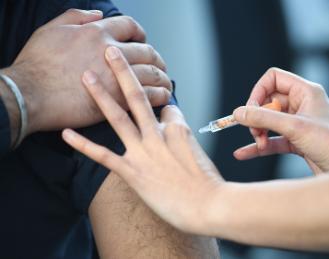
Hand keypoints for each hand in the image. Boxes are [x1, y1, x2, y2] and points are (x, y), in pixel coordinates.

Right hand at [1, 9, 170, 138]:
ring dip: (163, 78)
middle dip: (157, 58)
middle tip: (159, 65)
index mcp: (96, 33)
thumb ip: (76, 17)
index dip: (140, 33)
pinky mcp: (118, 99)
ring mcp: (116, 77)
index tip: (142, 41)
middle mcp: (111, 52)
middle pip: (147, 52)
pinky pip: (150, 95)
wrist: (30, 95)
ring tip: (166, 83)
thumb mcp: (51, 30)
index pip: (129, 26)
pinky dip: (160, 95)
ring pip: (152, 73)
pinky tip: (163, 97)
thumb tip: (98, 14)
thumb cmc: (36, 65)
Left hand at [62, 46, 222, 233]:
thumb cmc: (208, 183)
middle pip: (139, 96)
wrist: (209, 205)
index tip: (159, 108)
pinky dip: (83, 144)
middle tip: (111, 52)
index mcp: (179, 129)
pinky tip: (67, 134)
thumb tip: (174, 129)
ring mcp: (144, 152)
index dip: (161, 105)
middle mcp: (159, 135)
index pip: (166, 108)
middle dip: (123, 70)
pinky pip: (103, 155)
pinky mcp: (133, 172)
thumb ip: (184, 138)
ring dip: (101, 95)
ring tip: (86, 76)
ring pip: (119, 117)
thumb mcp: (201, 153)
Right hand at [233, 68, 328, 173]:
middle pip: (267, 102)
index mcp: (306, 92)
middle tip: (255, 130)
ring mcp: (298, 123)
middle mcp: (301, 105)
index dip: (258, 91)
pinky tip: (243, 154)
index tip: (251, 110)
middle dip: (257, 117)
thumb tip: (239, 113)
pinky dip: (258, 146)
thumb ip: (264, 118)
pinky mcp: (296, 141)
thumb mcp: (295, 128)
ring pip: (268, 122)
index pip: (274, 79)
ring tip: (258, 142)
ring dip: (258, 132)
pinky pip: (271, 140)